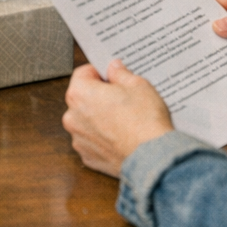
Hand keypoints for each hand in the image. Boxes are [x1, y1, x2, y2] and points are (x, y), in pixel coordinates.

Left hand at [62, 61, 172, 176]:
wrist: (153, 157)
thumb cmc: (144, 121)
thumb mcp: (137, 85)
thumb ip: (120, 73)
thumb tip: (114, 69)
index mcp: (80, 93)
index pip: (83, 73)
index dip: (100, 71)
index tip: (112, 75)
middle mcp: (73, 116)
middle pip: (83, 97)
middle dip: (100, 95)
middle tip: (122, 97)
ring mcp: (79, 139)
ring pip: (87, 120)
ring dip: (100, 117)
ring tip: (124, 118)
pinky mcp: (88, 157)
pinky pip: (93, 140)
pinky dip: (103, 137)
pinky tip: (121, 135)